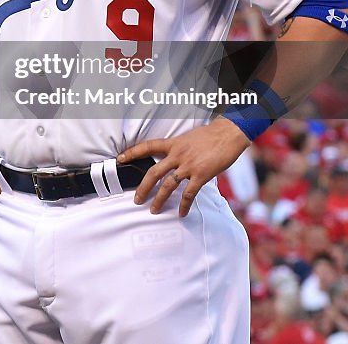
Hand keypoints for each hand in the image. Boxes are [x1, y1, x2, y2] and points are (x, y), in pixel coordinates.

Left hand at [118, 117, 250, 215]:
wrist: (228, 134)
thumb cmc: (211, 135)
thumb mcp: (189, 138)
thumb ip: (179, 149)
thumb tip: (174, 159)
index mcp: (173, 144)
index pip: (147, 146)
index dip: (132, 152)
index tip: (120, 158)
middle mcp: (177, 155)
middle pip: (154, 172)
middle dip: (143, 188)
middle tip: (136, 200)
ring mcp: (188, 165)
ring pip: (168, 185)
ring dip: (159, 199)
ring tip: (153, 210)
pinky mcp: (201, 174)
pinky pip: (189, 193)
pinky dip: (184, 205)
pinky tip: (181, 213)